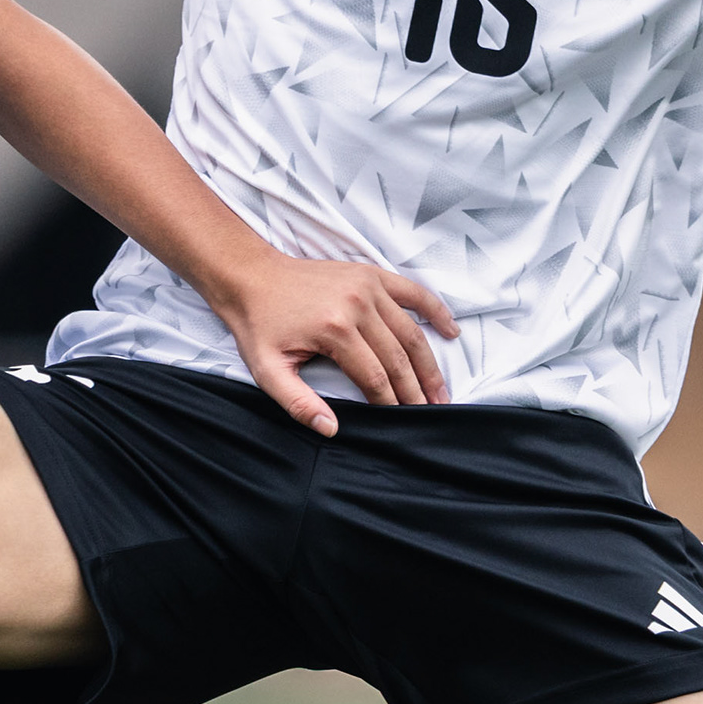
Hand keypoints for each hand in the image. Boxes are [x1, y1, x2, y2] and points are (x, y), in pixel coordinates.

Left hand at [204, 248, 458, 434]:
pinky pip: (413, 292)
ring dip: (429, 364)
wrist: (251, 277)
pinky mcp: (371, 274)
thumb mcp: (267, 371)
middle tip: (430, 414)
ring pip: (411, 332)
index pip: (375, 377)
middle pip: (398, 357)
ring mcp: (368, 286)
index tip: (400, 422)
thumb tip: (332, 429)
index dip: (390, 403)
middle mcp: (357, 305)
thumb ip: (298, 403)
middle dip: (416, 391)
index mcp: (335, 329)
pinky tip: (451, 331)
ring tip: (441, 391)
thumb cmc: (258, 326)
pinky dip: (435, 311)